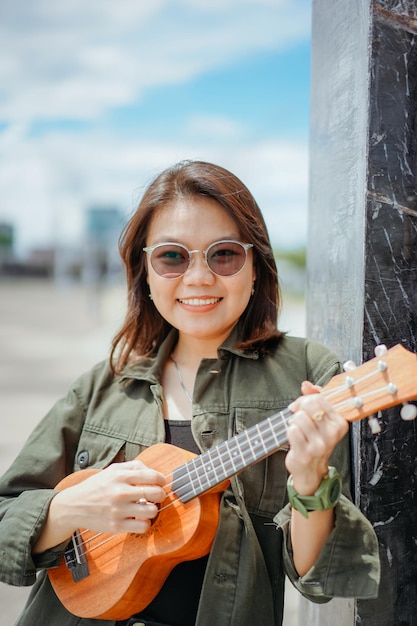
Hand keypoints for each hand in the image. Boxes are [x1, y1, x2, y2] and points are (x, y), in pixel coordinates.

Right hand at [50, 460, 165, 539]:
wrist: (75, 505)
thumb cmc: (97, 486)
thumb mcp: (113, 469)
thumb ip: (134, 466)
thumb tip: (154, 472)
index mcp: (121, 476)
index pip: (153, 476)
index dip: (162, 480)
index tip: (160, 483)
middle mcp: (121, 492)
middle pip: (156, 493)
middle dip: (160, 494)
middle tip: (156, 496)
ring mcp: (119, 510)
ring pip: (152, 511)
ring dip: (152, 509)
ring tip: (146, 507)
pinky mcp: (116, 526)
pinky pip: (142, 526)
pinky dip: (144, 523)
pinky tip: (138, 518)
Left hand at [285, 381, 347, 494]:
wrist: (310, 469)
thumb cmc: (315, 440)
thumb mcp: (320, 418)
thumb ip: (314, 397)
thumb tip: (306, 385)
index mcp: (340, 423)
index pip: (319, 398)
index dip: (306, 399)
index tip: (303, 407)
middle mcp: (332, 433)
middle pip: (309, 404)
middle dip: (299, 408)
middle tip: (298, 416)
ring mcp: (320, 444)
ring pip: (299, 416)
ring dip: (294, 421)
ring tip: (298, 429)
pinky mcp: (306, 452)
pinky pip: (292, 429)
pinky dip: (289, 431)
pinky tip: (294, 438)